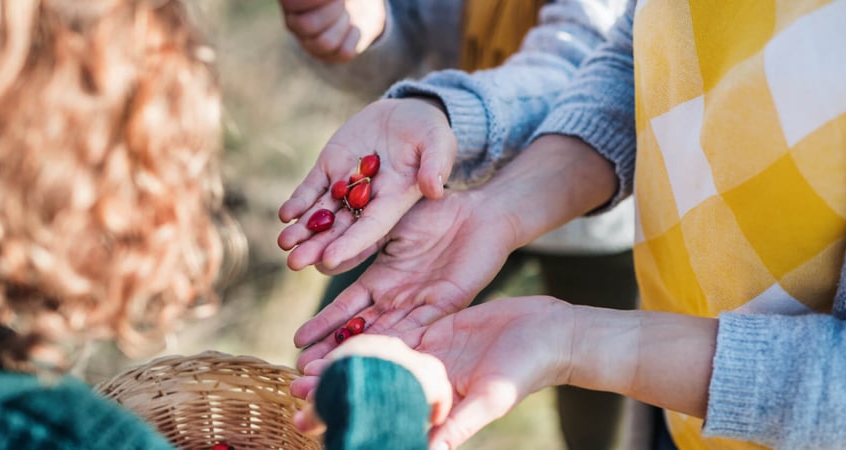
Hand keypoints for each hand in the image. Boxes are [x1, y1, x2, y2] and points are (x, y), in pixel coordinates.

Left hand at [277, 98, 454, 271]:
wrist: (405, 114)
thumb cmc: (429, 132)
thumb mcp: (439, 142)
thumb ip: (437, 164)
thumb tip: (434, 188)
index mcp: (394, 201)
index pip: (370, 228)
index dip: (351, 245)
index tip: (329, 260)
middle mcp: (367, 200)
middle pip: (340, 229)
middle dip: (317, 246)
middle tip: (294, 263)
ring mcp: (346, 184)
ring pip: (321, 213)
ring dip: (303, 229)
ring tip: (283, 244)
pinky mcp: (330, 168)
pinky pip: (311, 189)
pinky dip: (299, 201)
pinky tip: (285, 215)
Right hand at [279, 0, 386, 62]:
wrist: (361, 2)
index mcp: (290, 1)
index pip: (291, 3)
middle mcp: (294, 22)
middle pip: (306, 25)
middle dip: (333, 10)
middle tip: (342, 2)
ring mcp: (310, 42)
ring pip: (323, 42)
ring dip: (343, 24)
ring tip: (347, 15)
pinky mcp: (330, 55)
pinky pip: (343, 52)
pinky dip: (354, 38)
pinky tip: (354, 29)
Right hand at [293, 189, 519, 369]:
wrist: (480, 210)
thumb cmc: (434, 210)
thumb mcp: (387, 224)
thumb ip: (362, 240)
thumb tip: (325, 251)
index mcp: (381, 280)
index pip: (346, 308)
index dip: (323, 324)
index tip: (298, 340)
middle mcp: (398, 299)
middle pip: (361, 330)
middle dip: (333, 350)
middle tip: (305, 372)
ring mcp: (421, 305)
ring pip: (386, 336)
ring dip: (362, 354)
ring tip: (335, 372)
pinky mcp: (447, 304)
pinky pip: (420, 326)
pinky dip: (399, 343)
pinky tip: (379, 357)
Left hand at [293, 297, 576, 448]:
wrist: (552, 332)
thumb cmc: (526, 371)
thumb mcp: (490, 399)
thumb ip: (457, 426)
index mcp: (435, 403)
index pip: (382, 412)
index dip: (349, 416)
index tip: (310, 421)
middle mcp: (426, 381)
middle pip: (373, 385)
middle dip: (335, 390)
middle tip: (294, 393)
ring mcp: (428, 353)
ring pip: (376, 355)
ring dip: (343, 360)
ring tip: (304, 364)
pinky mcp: (433, 325)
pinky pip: (394, 326)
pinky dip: (366, 330)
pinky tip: (337, 330)